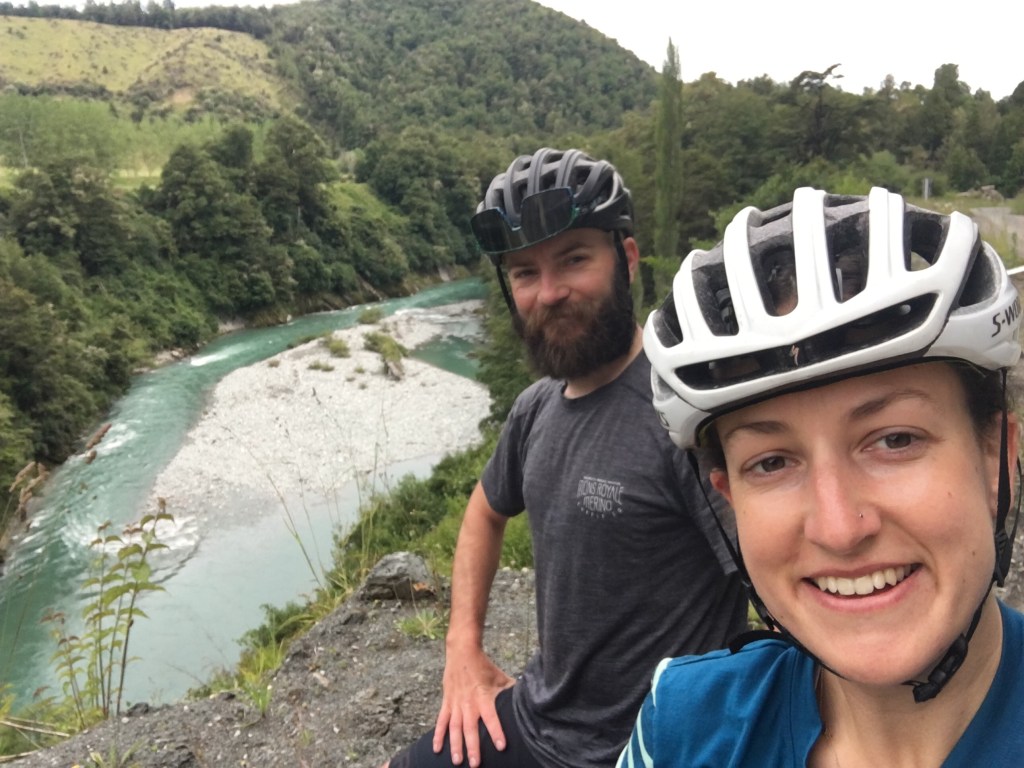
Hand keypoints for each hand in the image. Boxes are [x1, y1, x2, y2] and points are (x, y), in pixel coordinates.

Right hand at [432, 648, 514, 766]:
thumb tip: (528, 699)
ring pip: (454, 728)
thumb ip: (511, 690)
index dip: (496, 731)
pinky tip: (436, 749)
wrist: (462, 652)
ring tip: (457, 761)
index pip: (491, 717)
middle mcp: (469, 703)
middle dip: (472, 747)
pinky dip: (437, 735)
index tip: (501, 746)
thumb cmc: (484, 666)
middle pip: (470, 728)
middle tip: (475, 764)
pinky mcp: (447, 703)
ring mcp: (456, 704)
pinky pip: (441, 721)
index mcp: (483, 697)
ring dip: (455, 745)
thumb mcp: (500, 677)